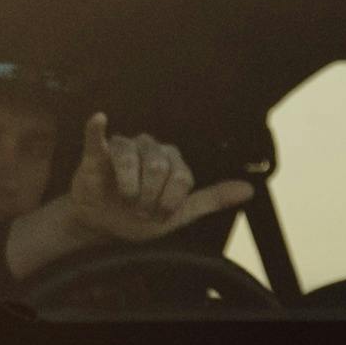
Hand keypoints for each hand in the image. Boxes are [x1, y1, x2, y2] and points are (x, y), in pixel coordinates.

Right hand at [61, 114, 253, 246]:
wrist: (104, 225)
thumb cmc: (141, 217)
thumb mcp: (181, 213)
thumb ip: (212, 199)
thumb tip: (249, 189)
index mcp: (173, 160)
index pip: (181, 178)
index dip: (169, 202)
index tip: (159, 214)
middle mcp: (151, 148)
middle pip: (158, 168)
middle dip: (148, 198)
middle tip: (139, 209)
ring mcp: (125, 147)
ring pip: (131, 160)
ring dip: (128, 189)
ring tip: (124, 199)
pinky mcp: (98, 152)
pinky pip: (98, 137)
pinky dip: (97, 128)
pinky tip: (100, 119)